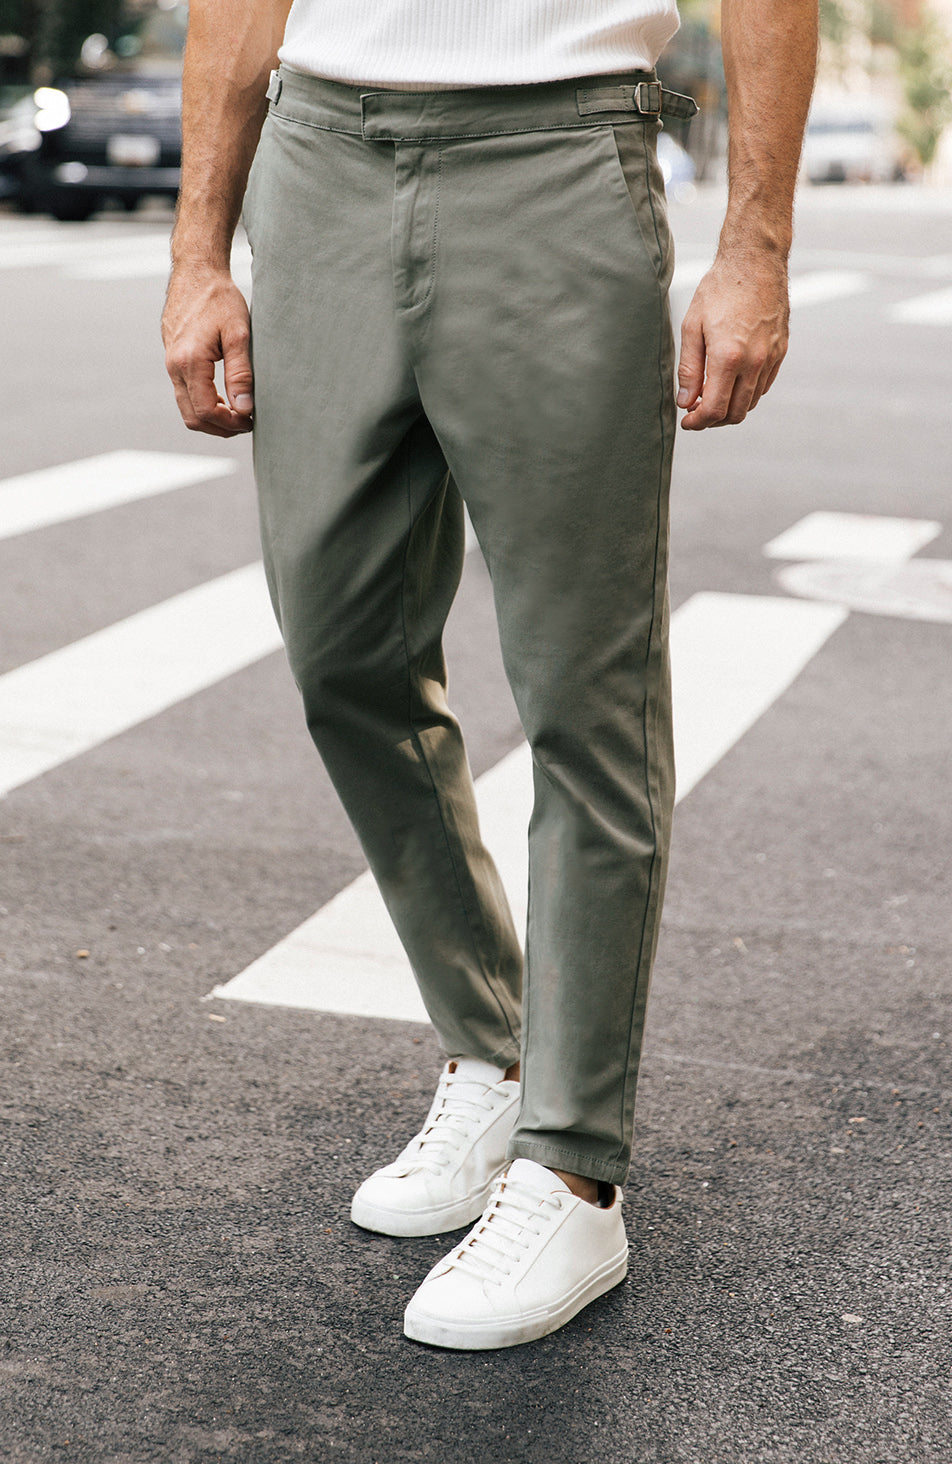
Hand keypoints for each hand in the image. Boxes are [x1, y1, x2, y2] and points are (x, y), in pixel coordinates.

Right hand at [162, 265, 253, 436]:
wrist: (196, 271)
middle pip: (193, 417)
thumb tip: (244, 409)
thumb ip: (241, 374)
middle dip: (220, 428)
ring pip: (187, 407)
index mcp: (189, 362)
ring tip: (239, 412)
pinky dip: (204, 402)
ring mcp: (170, 363)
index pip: (206, 412)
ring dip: (212, 417)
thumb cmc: (219, 298)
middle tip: (246, 422)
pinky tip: (225, 396)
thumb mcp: (239, 334)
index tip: (251, 420)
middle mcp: (174, 366)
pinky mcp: (172, 358)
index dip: (230, 424)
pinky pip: (184, 392)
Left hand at [676, 253, 788, 430]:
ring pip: (751, 403)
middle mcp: (754, 362)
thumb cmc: (719, 290)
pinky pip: (763, 386)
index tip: (687, 421)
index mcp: (728, 357)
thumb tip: (686, 402)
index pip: (714, 409)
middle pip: (735, 414)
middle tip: (696, 412)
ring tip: (711, 397)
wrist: (755, 261)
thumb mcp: (692, 326)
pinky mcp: (780, 351)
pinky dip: (746, 393)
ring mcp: (771, 358)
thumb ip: (689, 369)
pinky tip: (731, 383)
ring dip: (730, 408)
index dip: (698, 422)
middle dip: (713, 420)